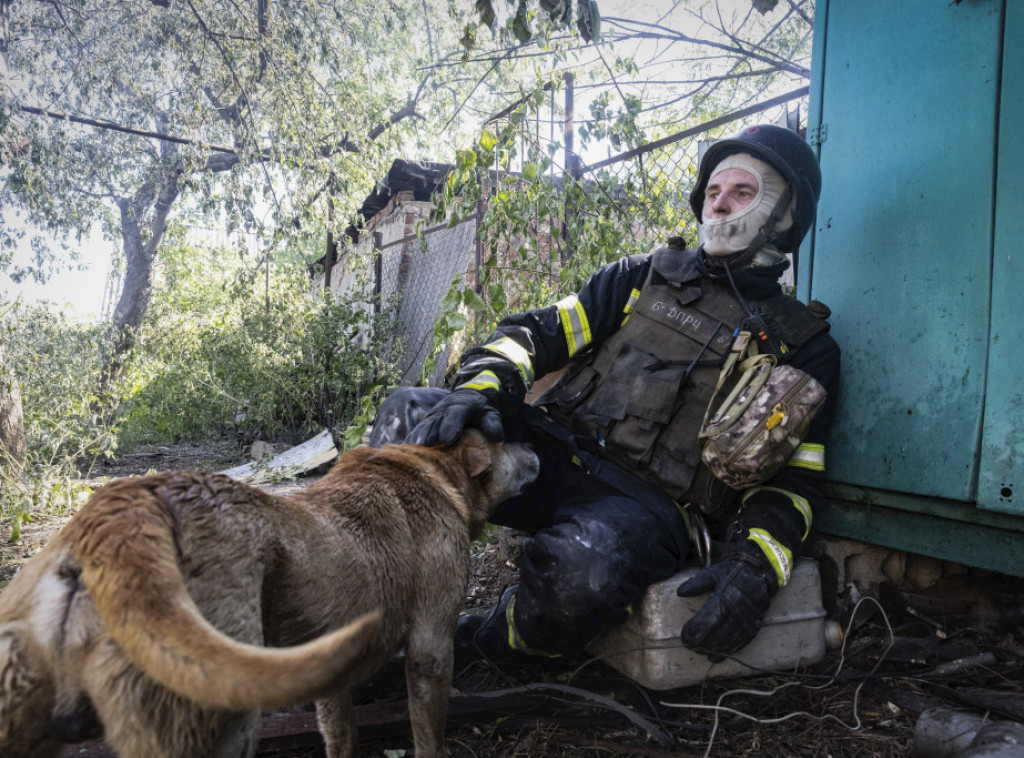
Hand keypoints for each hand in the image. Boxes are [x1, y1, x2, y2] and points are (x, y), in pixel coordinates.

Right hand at [405, 388, 503, 446]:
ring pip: (422, 428)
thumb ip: (492, 423)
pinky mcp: (424, 426)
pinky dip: (410, 444)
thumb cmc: (480, 411)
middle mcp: (442, 412)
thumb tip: (496, 436)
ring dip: (416, 440)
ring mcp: (431, 419)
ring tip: (410, 453)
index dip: (451, 425)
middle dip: (427, 434)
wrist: (468, 399)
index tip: (448, 439)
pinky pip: (416, 434)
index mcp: (460, 407)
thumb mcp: (490, 413)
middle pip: (433, 422)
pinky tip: (405, 456)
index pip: (455, 414)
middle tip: (423, 446)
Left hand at [677, 547, 775, 661]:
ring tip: (699, 651)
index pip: (705, 623)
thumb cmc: (731, 574)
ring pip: (726, 644)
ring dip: (711, 650)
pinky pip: (738, 646)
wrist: (757, 575)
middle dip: (699, 644)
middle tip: (689, 645)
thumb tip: (680, 592)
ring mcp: (745, 624)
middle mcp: (735, 615)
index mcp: (723, 601)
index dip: (693, 633)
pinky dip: (725, 653)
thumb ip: (696, 583)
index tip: (684, 636)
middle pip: (714, 637)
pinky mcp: (752, 630)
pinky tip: (715, 656)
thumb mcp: (712, 574)